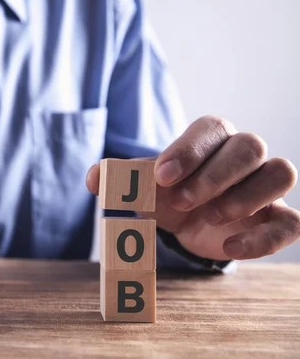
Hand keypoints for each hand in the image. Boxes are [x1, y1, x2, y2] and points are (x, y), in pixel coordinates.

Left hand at [86, 116, 299, 260]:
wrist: (189, 225)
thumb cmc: (169, 195)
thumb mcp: (144, 187)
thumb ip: (121, 178)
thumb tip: (94, 178)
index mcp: (212, 139)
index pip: (211, 128)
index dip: (189, 150)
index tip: (161, 176)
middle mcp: (244, 156)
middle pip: (250, 145)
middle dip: (213, 175)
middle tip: (180, 201)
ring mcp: (264, 186)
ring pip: (280, 173)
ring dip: (245, 197)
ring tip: (209, 217)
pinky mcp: (277, 218)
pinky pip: (291, 222)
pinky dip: (264, 236)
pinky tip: (229, 247)